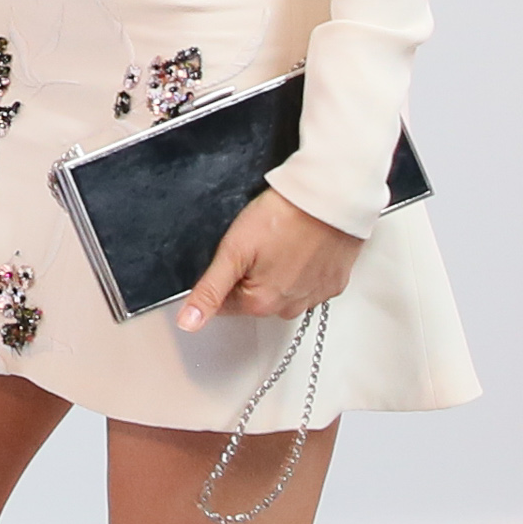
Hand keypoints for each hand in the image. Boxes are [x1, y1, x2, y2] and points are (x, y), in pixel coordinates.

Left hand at [178, 184, 361, 329]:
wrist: (327, 200)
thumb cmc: (281, 219)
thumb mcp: (233, 251)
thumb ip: (210, 290)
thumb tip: (188, 323)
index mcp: (261, 304)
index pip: (226, 303)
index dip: (223, 276)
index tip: (234, 255)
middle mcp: (289, 308)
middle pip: (255, 297)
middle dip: (250, 274)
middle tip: (258, 244)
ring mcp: (315, 296)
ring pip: (283, 291)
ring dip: (277, 272)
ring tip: (281, 242)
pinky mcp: (334, 283)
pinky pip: (309, 283)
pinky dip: (303, 269)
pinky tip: (301, 247)